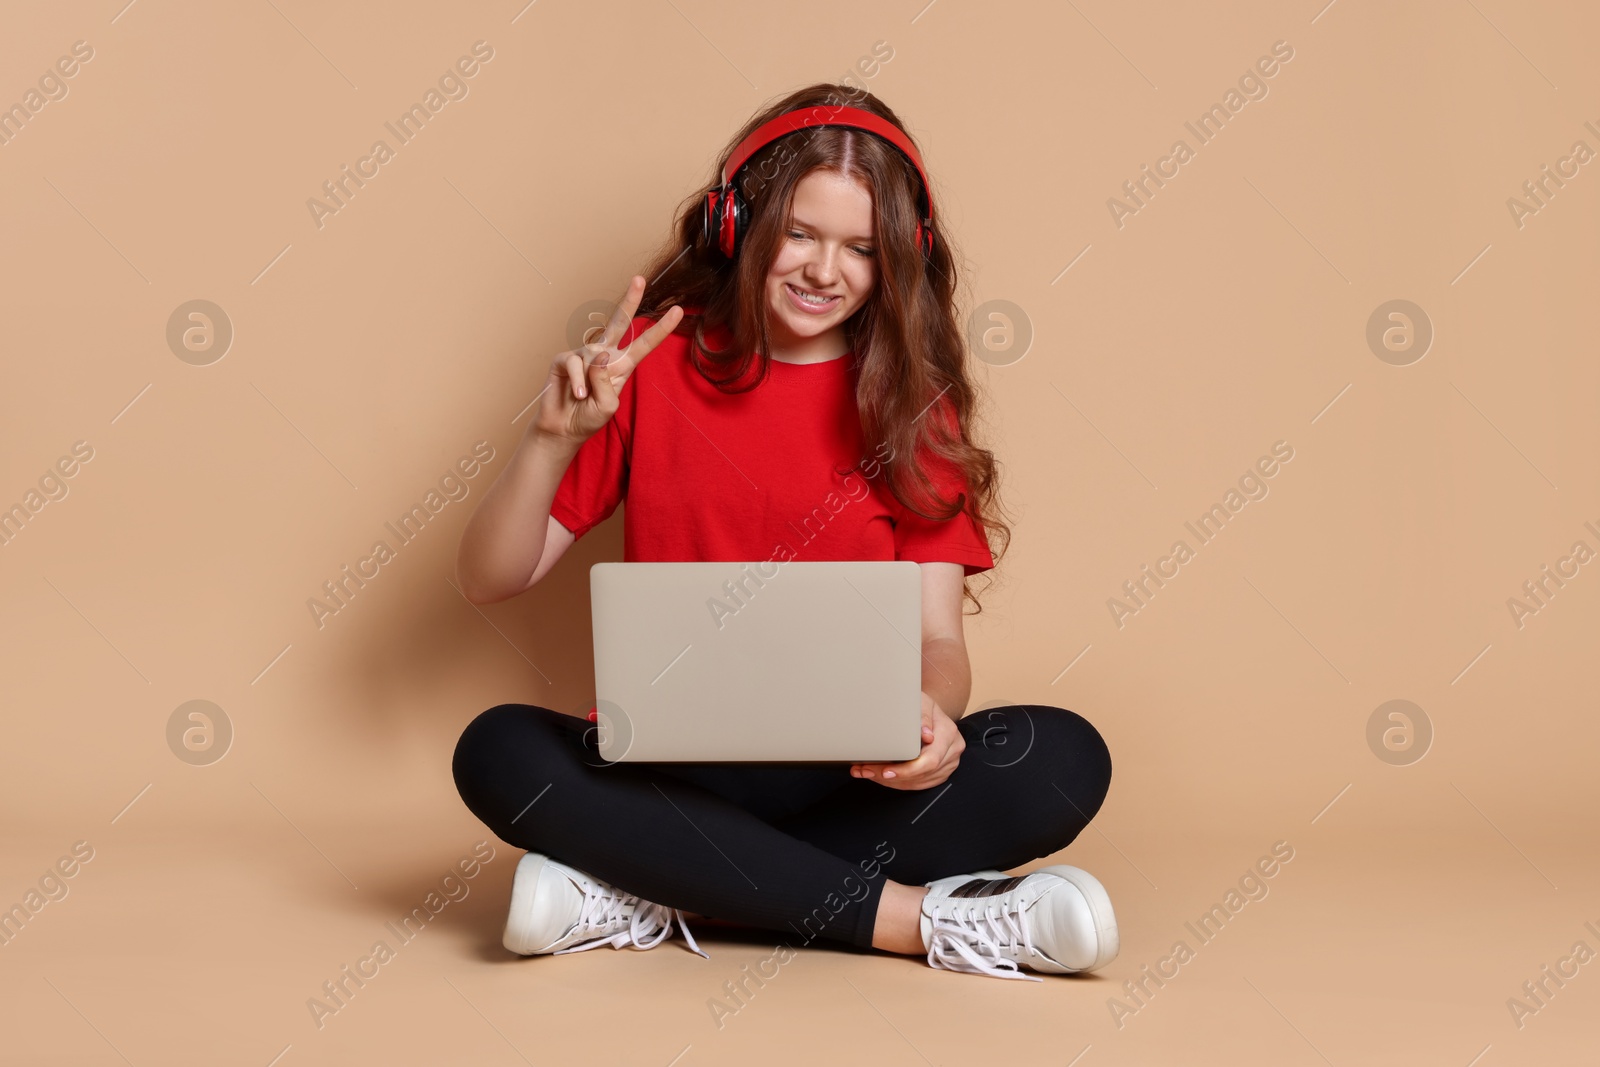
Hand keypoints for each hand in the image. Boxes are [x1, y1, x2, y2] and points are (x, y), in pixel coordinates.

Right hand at [532, 275, 682, 446]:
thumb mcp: (607, 405)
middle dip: (629, 300)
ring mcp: (584, 354)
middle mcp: (604, 355)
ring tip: (583, 398)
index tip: (678, 311)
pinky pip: (574, 362)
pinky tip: (577, 393)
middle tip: (640, 279)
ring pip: (594, 355)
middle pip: (619, 323)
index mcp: (622, 366)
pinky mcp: (564, 358)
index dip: (660, 329)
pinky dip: (577, 380)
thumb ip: (607, 381)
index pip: (643, 344)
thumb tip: (600, 353)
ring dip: (590, 381)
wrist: (562, 428)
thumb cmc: (588, 418)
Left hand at [850, 692, 964, 789]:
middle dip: (893, 777)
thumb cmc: (922, 705)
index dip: (907, 770)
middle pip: (923, 774)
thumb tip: (925, 735)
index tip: (885, 771)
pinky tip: (881, 776)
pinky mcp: (940, 772)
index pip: (930, 760)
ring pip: (919, 782)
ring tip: (868, 772)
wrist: (929, 710)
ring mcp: (948, 763)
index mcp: (948, 733)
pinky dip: (898, 782)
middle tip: (868, 771)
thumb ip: (922, 716)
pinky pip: (919, 784)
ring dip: (891, 781)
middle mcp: (952, 750)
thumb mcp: (921, 701)